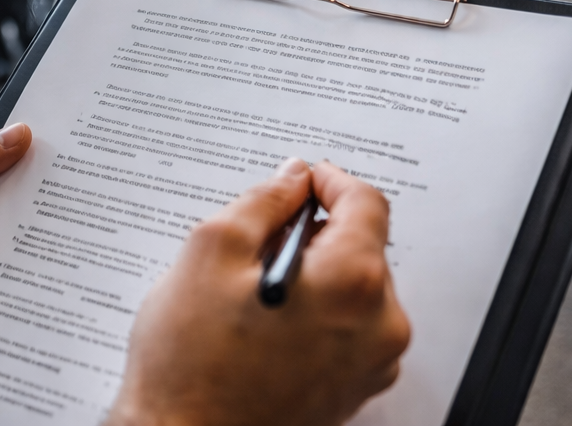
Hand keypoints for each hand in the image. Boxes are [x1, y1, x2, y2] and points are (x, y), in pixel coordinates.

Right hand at [105, 159, 409, 425]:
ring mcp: (370, 365)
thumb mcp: (213, 249)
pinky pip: (346, 329)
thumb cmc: (193, 363)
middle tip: (257, 243)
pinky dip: (315, 314)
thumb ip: (263, 201)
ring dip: (314, 276)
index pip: (365, 202)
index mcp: (352, 282)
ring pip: (352, 290)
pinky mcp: (353, 390)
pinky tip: (265, 325)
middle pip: (361, 247)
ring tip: (252, 293)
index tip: (304, 180)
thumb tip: (290, 180)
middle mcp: (378, 326)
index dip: (328, 181)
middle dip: (314, 234)